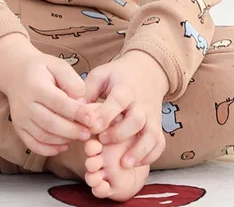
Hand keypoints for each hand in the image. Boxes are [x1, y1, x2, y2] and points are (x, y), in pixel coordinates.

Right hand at [5, 49, 92, 156]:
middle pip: (50, 123)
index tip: (92, 119)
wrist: (16, 73)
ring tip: (79, 137)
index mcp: (35, 86)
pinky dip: (49, 150)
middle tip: (88, 133)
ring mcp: (20, 118)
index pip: (58, 102)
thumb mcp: (58, 65)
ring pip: (43, 136)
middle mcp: (25, 104)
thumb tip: (82, 102)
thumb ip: (72, 82)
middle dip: (71, 130)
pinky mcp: (19, 128)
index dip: (76, 112)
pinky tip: (64, 145)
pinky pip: (34, 145)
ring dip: (63, 140)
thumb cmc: (42, 68)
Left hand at [76, 53, 167, 167]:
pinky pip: (159, 143)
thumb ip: (87, 91)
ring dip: (139, 150)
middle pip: (135, 120)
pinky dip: (151, 155)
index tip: (93, 126)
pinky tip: (137, 164)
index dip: (105, 115)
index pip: (117, 101)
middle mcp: (140, 103)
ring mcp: (151, 115)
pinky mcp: (157, 125)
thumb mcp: (101, 75)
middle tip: (102, 141)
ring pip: (151, 134)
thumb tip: (74, 109)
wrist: (147, 70)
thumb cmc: (117, 75)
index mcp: (124, 88)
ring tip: (124, 163)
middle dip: (119, 133)